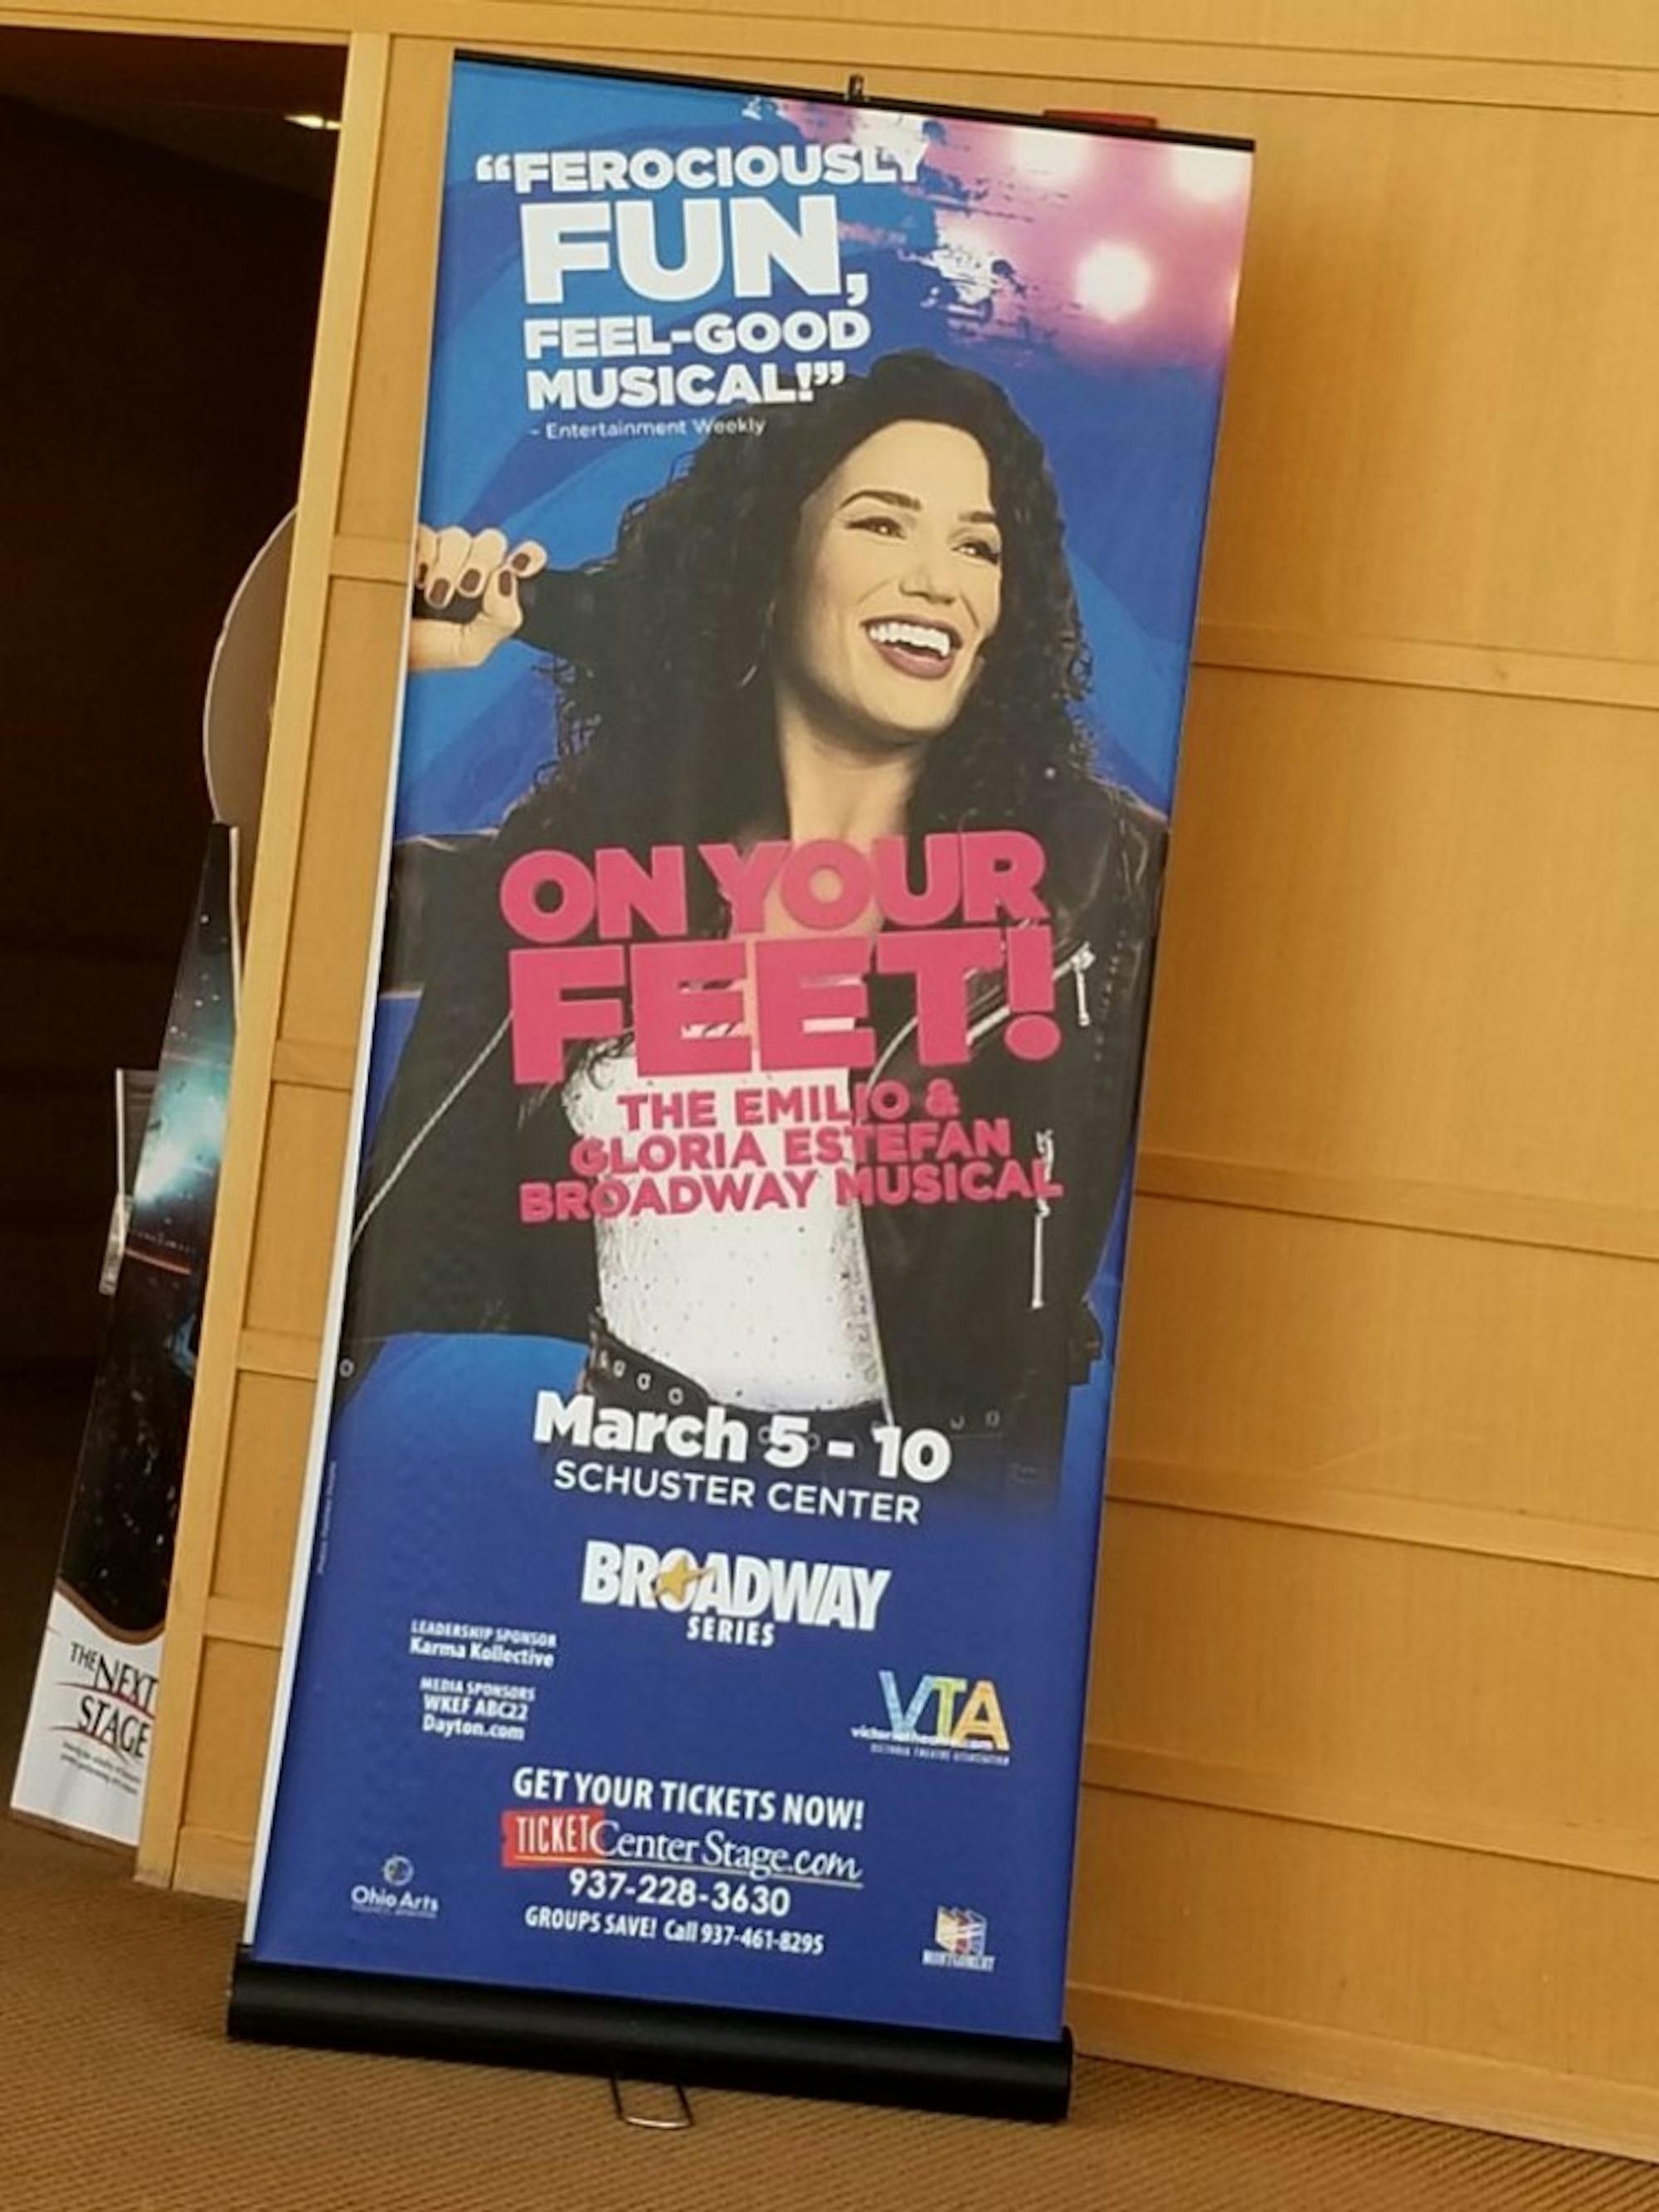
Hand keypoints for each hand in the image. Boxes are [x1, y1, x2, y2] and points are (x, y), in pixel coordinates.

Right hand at [408, 524, 547, 670]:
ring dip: (450, 567)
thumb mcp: (471, 648)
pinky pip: (427, 535)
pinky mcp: (413, 545)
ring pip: (460, 537)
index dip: (527, 557)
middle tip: (466, 591)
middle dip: (481, 565)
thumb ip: (502, 619)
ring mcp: (441, 554)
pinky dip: (424, 556)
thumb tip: (505, 578)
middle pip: (492, 542)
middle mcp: (470, 567)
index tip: (520, 568)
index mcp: (492, 591)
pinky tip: (416, 579)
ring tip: (436, 596)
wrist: (384, 648)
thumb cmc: (426, 652)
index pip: (523, 560)